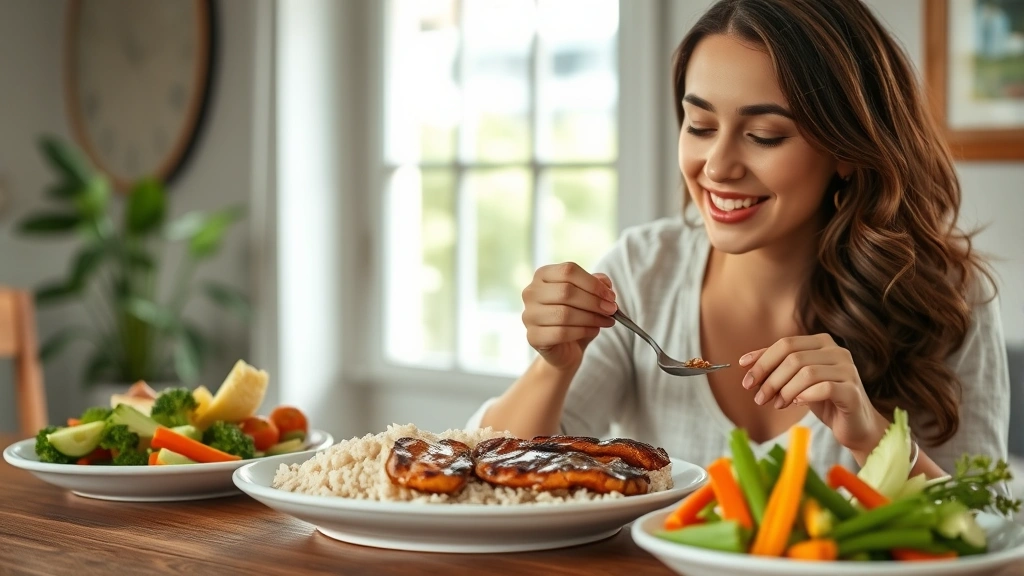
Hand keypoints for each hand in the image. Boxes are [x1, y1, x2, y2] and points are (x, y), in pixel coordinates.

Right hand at [521, 263, 617, 371]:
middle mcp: (531, 292)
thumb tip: (605, 284)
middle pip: (566, 291)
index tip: (610, 296)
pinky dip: (582, 332)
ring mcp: (529, 315)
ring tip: (606, 321)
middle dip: (594, 302)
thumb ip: (597, 284)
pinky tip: (593, 331)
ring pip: (564, 313)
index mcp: (543, 275)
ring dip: (591, 318)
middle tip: (612, 310)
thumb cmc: (576, 317)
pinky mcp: (533, 337)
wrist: (565, 348)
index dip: (593, 283)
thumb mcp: (589, 296)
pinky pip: (561, 333)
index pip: (568, 271)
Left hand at [739, 334, 888, 458]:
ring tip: (777, 405)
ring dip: (785, 390)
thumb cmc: (823, 400)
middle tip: (758, 398)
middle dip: (770, 379)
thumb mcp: (795, 380)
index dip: (763, 360)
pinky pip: (824, 388)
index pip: (786, 344)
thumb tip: (745, 362)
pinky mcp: (853, 391)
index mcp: (822, 343)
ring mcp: (848, 370)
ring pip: (807, 373)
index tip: (746, 378)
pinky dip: (804, 396)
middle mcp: (837, 351)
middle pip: (794, 358)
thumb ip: (775, 368)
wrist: (854, 425)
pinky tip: (796, 404)